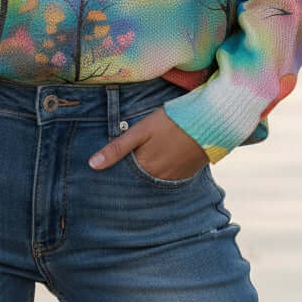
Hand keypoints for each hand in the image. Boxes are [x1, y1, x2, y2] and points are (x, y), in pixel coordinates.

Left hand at [88, 106, 208, 178]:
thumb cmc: (170, 122)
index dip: (116, 172)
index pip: (124, 177)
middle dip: (130, 175)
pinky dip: (162, 172)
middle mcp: (159, 178)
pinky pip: (169, 178)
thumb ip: (117, 148)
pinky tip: (160, 160)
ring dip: (146, 174)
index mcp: (145, 168)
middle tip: (126, 165)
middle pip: (139, 180)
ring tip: (143, 161)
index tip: (105, 172)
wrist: (208, 121)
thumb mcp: (140, 131)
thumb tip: (92, 165)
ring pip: (153, 179)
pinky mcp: (187, 174)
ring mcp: (175, 178)